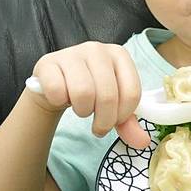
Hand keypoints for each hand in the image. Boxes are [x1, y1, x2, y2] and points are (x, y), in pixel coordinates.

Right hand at [28, 41, 149, 148]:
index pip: (132, 92)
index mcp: (120, 54)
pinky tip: (61, 97)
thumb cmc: (91, 91)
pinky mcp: (48, 62)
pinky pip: (57, 90)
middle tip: (98, 126)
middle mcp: (97, 49)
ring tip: (81, 108)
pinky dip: (59, 102)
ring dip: (82, 111)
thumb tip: (142, 141)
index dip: (124, 115)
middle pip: (108, 96)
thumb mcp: (114, 104)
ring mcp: (72, 53)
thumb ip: (129, 123)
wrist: (56, 83)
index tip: (115, 121)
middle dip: (104, 121)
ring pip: (83, 93)